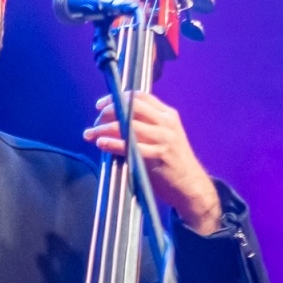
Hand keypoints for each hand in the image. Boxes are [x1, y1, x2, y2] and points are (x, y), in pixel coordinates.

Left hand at [83, 93, 222, 233]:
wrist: (191, 186)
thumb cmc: (173, 163)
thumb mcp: (163, 138)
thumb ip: (145, 127)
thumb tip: (114, 123)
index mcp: (168, 115)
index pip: (140, 97)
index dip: (118, 97)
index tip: (101, 105)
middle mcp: (166, 123)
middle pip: (133, 107)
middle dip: (110, 111)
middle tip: (95, 121)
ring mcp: (164, 139)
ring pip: (129, 125)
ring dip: (105, 128)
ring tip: (91, 134)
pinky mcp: (159, 156)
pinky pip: (131, 146)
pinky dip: (113, 143)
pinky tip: (102, 143)